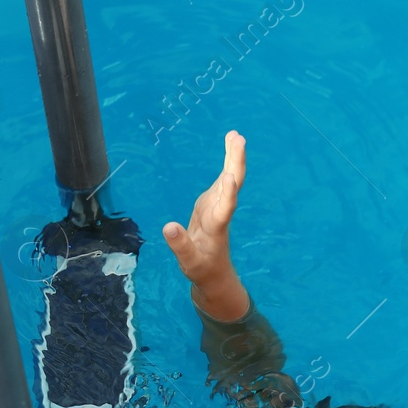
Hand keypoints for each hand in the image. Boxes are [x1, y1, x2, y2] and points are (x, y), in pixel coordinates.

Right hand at [163, 130, 250, 320]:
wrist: (213, 272)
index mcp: (215, 228)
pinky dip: (228, 161)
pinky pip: (223, 179)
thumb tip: (168, 227)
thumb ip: (180, 245)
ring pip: (230, 178)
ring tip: (236, 134)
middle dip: (235, 163)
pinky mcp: (213, 203)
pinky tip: (231, 145)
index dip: (227, 194)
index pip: (224, 210)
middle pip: (232, 186)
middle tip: (238, 139)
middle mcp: (220, 213)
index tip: (229, 177)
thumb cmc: (201, 269)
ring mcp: (218, 206)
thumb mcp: (189, 263)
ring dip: (233, 157)